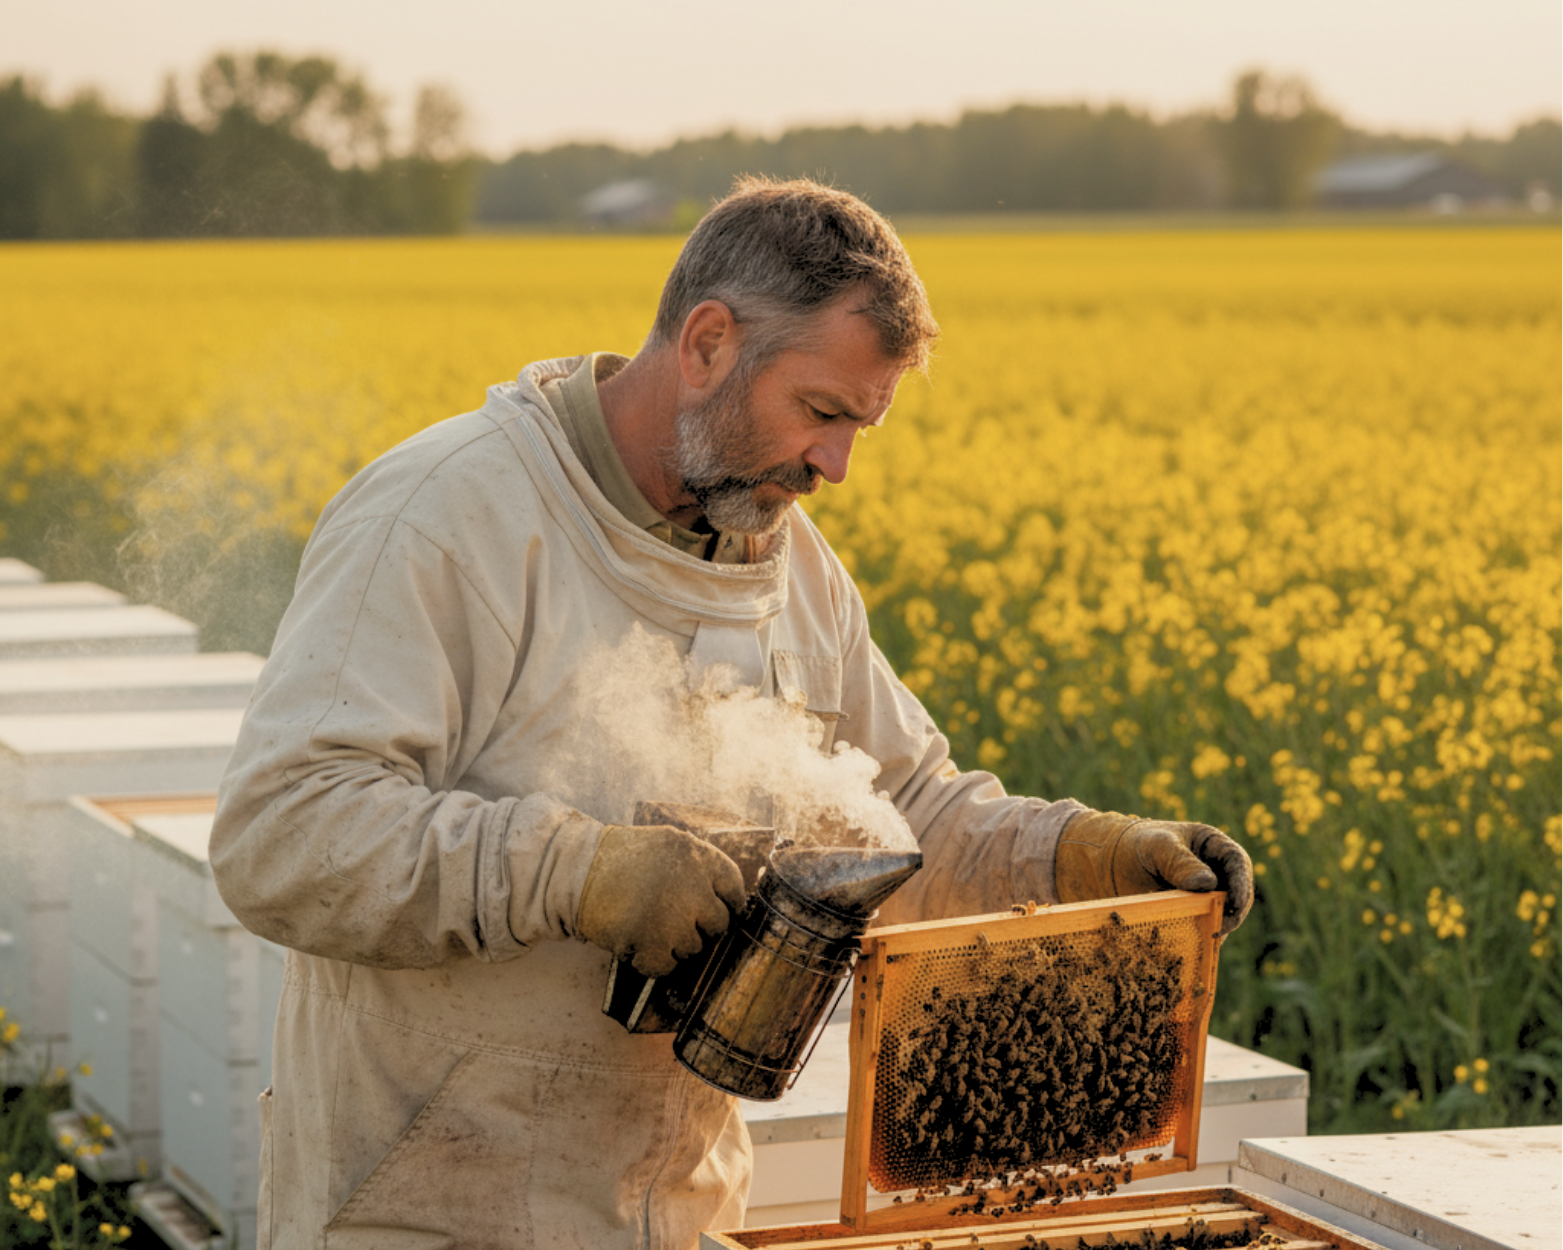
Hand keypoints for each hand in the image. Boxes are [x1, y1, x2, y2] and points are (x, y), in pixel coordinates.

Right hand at [574, 824, 747, 975]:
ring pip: (693, 948)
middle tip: (675, 924)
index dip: (728, 903)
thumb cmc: (619, 860)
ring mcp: (674, 916)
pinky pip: (667, 967)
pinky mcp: (652, 942)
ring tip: (647, 928)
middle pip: (719, 923)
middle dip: (700, 928)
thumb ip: (697, 867)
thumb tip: (726, 902)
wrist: (573, 870)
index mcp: (697, 854)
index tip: (719, 912)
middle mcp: (691, 884)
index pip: (733, 886)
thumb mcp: (666, 845)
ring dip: (673, 945)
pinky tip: (635, 945)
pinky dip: (651, 962)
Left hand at [1055, 810, 1253, 935]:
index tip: (1233, 905)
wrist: (1101, 864)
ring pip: (1219, 916)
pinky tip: (1186, 946)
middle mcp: (1214, 872)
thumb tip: (1207, 884)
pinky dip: (1196, 938)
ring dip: (1213, 928)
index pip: (1237, 863)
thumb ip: (1179, 861)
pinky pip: (1200, 929)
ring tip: (1200, 939)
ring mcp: (1202, 896)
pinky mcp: (1189, 916)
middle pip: (1234, 894)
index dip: (1241, 884)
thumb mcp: (1155, 847)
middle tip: (1218, 930)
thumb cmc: (1132, 845)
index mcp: (1212, 846)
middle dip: (1230, 913)